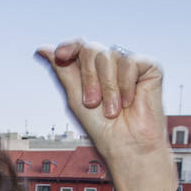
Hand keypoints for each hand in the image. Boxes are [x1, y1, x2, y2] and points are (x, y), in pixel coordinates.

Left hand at [37, 38, 174, 190]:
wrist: (126, 144)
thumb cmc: (101, 127)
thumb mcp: (75, 97)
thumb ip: (62, 70)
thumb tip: (42, 49)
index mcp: (92, 69)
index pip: (79, 46)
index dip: (69, 46)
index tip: (61, 56)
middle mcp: (110, 63)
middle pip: (91, 50)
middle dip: (89, 78)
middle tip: (93, 103)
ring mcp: (129, 64)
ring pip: (110, 55)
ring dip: (108, 87)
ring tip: (113, 110)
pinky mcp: (149, 67)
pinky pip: (130, 61)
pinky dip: (126, 85)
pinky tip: (129, 101)